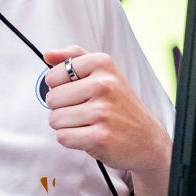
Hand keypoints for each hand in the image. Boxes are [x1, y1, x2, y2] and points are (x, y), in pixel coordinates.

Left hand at [43, 45, 170, 173]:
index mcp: (102, 64)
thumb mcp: (104, 72)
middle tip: (84, 110)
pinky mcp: (100, 136)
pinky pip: (63, 137)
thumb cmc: (120, 105)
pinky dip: (72, 139)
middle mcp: (103, 85)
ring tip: (88, 123)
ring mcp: (102, 111)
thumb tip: (47, 55)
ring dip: (66, 125)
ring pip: (55, 119)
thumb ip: (74, 58)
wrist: (148, 138)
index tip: (76, 92)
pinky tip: (89, 135)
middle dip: (62, 108)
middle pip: (51, 99)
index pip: (53, 76)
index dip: (59, 87)